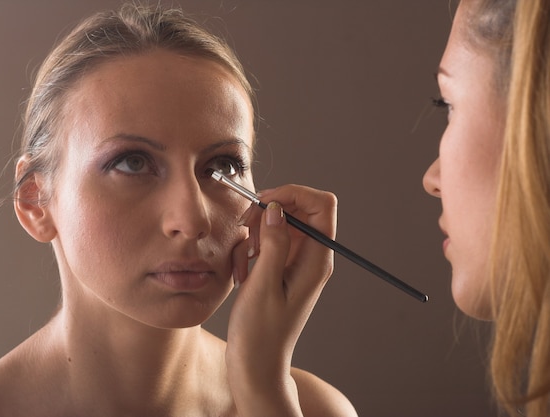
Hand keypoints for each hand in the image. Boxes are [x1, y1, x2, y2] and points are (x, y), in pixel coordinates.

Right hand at [226, 184, 337, 416]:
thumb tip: (277, 209)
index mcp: (316, 261)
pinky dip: (250, 251)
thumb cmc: (260, 334)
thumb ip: (273, 244)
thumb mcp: (263, 285)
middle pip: (296, 210)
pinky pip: (266, 243)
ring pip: (277, 225)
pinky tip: (243, 274)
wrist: (255, 364)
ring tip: (244, 264)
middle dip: (267, 214)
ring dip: (254, 236)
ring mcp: (295, 262)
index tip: (265, 202)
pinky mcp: (280, 268)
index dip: (294, 194)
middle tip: (246, 230)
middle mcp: (310, 258)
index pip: (321, 205)